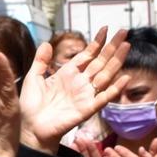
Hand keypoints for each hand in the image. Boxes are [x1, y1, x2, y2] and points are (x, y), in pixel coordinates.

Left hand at [19, 27, 129, 153]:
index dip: (97, 42)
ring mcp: (85, 95)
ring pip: (105, 75)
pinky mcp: (87, 109)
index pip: (87, 55)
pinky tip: (125, 77)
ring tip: (126, 46)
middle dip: (112, 47)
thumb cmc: (31, 106)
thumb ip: (40, 61)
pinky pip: (104, 98)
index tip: (105, 28)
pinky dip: (115, 89)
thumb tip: (45, 43)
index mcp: (68, 74)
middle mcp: (80, 83)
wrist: (31, 128)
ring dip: (116, 62)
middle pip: (100, 62)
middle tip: (124, 32)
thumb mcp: (34, 78)